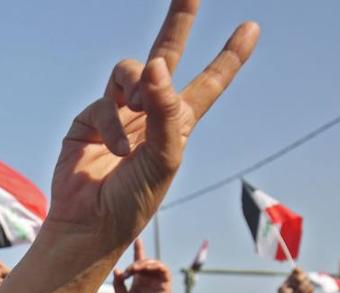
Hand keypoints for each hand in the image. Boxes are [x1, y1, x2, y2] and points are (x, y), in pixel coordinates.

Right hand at [44, 0, 258, 250]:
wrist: (90, 224)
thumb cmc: (135, 200)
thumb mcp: (166, 156)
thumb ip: (166, 109)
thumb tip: (156, 63)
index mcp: (179, 123)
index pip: (210, 83)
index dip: (230, 56)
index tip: (251, 27)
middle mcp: (149, 112)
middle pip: (168, 52)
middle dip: (180, 19)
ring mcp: (117, 113)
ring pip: (130, 70)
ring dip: (136, 86)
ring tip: (137, 111)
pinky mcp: (88, 119)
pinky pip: (104, 102)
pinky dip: (111, 124)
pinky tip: (113, 150)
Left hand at [114, 238, 172, 292]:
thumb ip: (118, 284)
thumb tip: (117, 270)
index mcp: (139, 280)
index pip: (139, 261)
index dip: (139, 249)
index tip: (137, 239)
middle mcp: (148, 278)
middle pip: (144, 261)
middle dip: (135, 263)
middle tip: (127, 273)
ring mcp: (157, 279)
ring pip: (153, 263)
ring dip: (143, 263)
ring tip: (134, 270)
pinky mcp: (165, 282)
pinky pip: (163, 269)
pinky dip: (155, 265)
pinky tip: (146, 268)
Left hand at [277, 267, 314, 292]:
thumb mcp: (284, 288)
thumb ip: (290, 279)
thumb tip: (296, 268)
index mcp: (290, 281)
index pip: (296, 272)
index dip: (297, 271)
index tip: (297, 270)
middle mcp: (298, 283)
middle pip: (303, 274)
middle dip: (299, 279)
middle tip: (295, 286)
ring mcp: (304, 288)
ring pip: (307, 281)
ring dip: (301, 288)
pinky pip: (311, 287)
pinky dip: (306, 291)